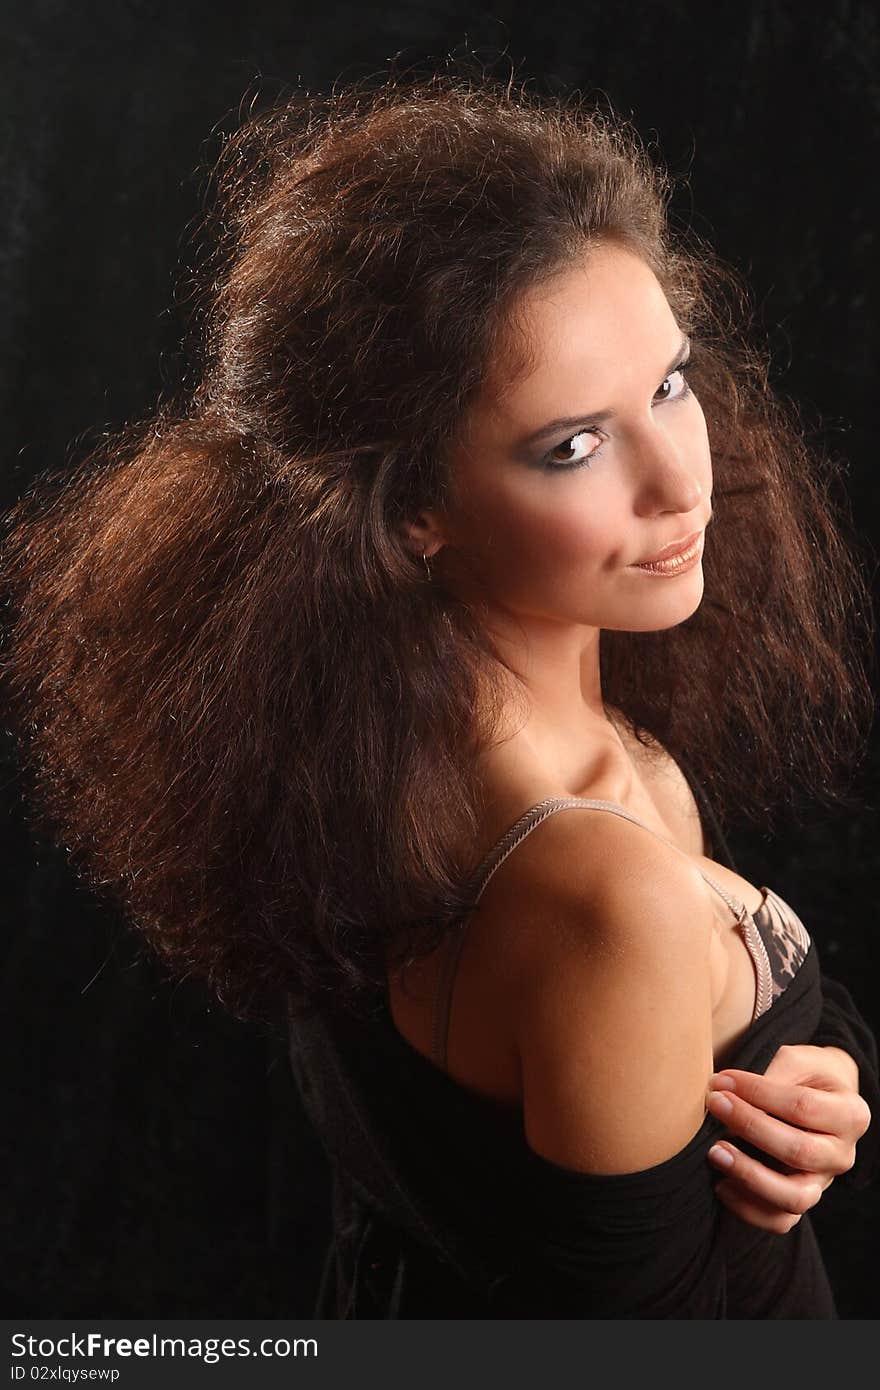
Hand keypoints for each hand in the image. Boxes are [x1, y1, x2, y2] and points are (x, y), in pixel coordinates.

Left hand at [704, 1044, 871, 1232]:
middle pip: (799, 1152)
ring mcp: (823, 1183)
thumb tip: (730, 1092)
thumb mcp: (797, 1061)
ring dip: (749, 1176)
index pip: (802, 1107)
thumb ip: (771, 1075)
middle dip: (750, 1127)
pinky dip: (748, 1209)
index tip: (722, 1081)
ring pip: (793, 1198)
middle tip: (715, 1105)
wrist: (821, 1097)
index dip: (758, 1093)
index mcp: (851, 1115)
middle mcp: (842, 1155)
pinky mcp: (801, 1200)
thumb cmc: (807, 1075)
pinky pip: (779, 1221)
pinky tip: (720, 1184)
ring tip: (715, 1152)